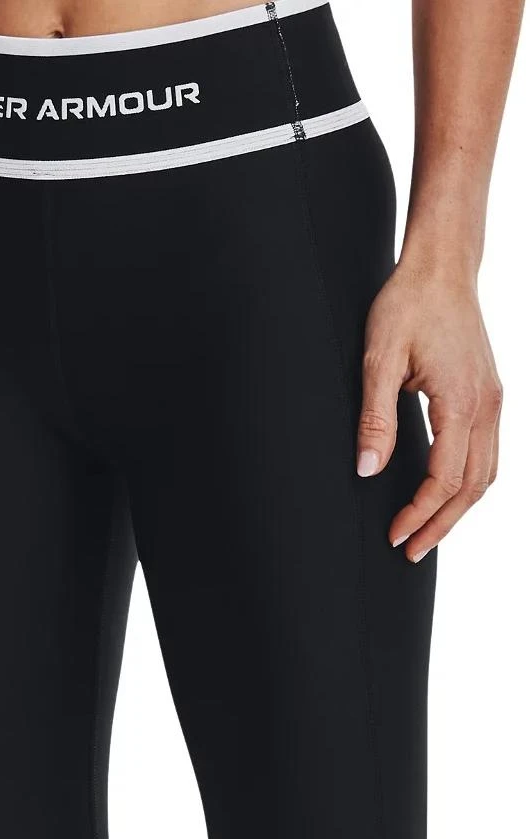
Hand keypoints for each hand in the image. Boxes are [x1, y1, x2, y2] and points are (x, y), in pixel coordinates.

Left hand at [356, 259, 502, 561]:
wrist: (442, 265)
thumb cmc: (408, 303)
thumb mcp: (378, 359)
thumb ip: (374, 419)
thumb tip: (366, 470)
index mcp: (461, 401)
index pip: (445, 478)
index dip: (420, 514)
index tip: (395, 534)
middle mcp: (486, 404)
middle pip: (473, 487)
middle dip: (442, 525)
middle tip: (411, 551)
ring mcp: (493, 400)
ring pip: (486, 474)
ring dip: (458, 509)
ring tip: (428, 533)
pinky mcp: (490, 394)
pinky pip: (488, 453)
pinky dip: (468, 483)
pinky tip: (444, 495)